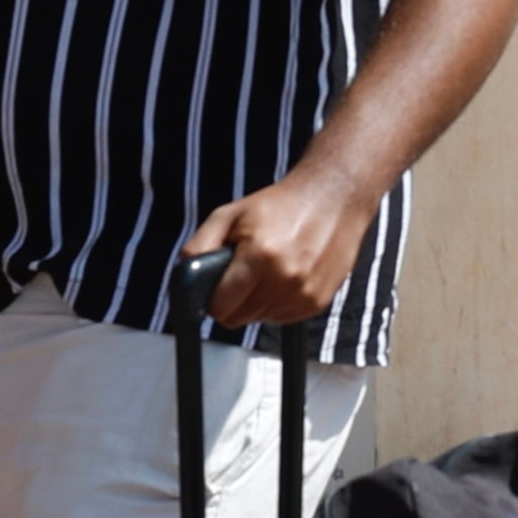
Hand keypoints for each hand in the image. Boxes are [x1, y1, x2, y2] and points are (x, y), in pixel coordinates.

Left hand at [179, 166, 378, 326]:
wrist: (333, 198)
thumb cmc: (280, 205)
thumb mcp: (230, 214)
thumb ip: (200, 244)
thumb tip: (183, 275)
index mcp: (260, 257)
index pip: (221, 307)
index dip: (213, 298)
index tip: (217, 285)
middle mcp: (285, 280)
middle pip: (239, 318)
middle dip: (234, 300)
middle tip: (243, 274)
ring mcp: (305, 293)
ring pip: (261, 319)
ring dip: (258, 302)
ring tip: (268, 271)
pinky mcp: (318, 301)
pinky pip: (283, 318)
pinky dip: (279, 303)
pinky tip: (286, 277)